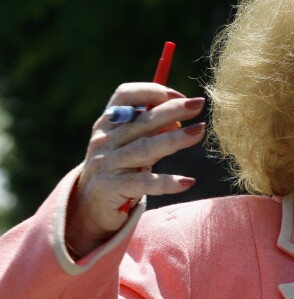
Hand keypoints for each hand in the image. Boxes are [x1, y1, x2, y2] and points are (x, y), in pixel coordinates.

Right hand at [66, 83, 206, 256]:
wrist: (89, 206)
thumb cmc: (119, 169)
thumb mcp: (131, 145)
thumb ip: (151, 130)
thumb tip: (179, 118)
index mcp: (108, 123)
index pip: (125, 96)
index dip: (151, 92)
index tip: (179, 96)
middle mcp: (105, 139)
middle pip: (142, 120)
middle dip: (172, 110)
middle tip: (198, 104)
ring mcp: (107, 163)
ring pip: (145, 148)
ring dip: (174, 139)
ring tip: (199, 131)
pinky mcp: (112, 187)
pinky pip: (144, 182)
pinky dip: (167, 182)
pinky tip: (188, 182)